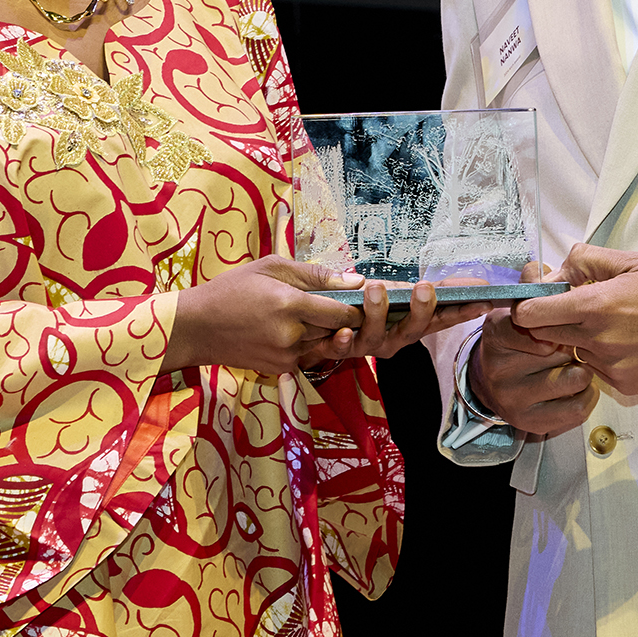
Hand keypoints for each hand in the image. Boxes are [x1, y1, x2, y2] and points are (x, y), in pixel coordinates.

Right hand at [163, 257, 469, 377]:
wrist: (192, 330)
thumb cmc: (229, 290)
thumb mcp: (271, 267)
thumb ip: (316, 277)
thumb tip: (360, 283)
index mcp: (290, 309)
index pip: (348, 308)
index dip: (386, 300)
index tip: (421, 288)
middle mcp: (298, 340)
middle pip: (363, 334)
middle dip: (408, 319)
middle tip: (445, 300)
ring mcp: (296, 359)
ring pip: (353, 347)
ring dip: (394, 331)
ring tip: (436, 314)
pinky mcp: (292, 369)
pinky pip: (333, 353)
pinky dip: (361, 338)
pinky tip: (397, 325)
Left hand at [302, 276, 476, 372]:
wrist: (311, 329)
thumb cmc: (355, 304)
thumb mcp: (386, 291)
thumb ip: (410, 289)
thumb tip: (445, 282)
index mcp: (408, 323)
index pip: (441, 316)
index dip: (462, 309)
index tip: (484, 298)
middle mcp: (392, 339)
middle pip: (414, 329)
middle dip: (422, 309)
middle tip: (427, 288)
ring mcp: (365, 346)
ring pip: (377, 335)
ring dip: (378, 312)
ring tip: (374, 288)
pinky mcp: (337, 348)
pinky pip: (340, 347)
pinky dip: (342, 341)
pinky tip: (343, 331)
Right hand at [466, 263, 599, 438]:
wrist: (496, 386)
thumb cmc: (518, 343)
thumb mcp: (517, 308)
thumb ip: (531, 285)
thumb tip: (539, 269)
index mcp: (496, 333)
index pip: (526, 322)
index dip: (551, 322)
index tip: (556, 326)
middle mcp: (499, 369)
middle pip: (558, 349)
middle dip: (571, 344)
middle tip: (565, 345)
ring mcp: (514, 398)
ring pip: (575, 378)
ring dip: (581, 369)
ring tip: (571, 365)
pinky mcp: (533, 422)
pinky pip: (579, 405)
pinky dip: (586, 394)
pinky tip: (574, 387)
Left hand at [507, 244, 637, 397]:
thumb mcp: (637, 260)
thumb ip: (589, 261)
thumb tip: (558, 268)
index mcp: (598, 305)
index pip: (532, 314)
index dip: (529, 305)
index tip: (538, 298)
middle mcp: (600, 341)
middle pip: (547, 336)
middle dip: (553, 321)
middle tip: (580, 305)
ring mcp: (613, 368)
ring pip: (575, 352)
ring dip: (582, 339)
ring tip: (620, 321)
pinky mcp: (628, 386)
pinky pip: (599, 369)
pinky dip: (606, 356)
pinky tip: (635, 341)